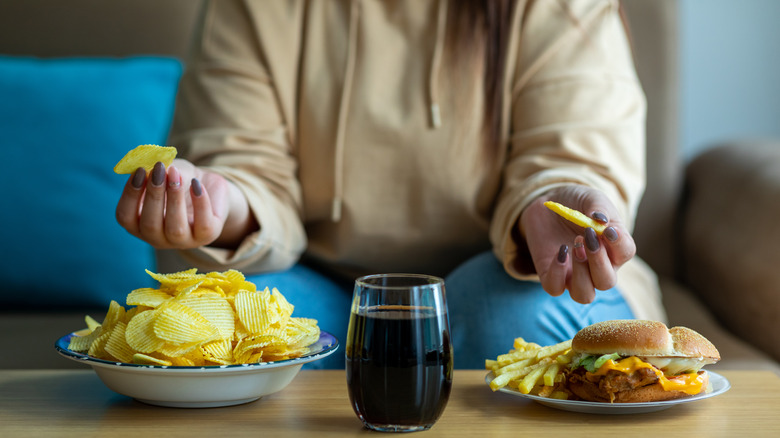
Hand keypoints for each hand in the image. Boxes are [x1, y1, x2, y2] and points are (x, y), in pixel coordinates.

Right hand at [116, 158, 249, 249]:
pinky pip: (203, 225)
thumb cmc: (179, 179)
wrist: (208, 185)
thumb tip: (151, 167)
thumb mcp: (164, 171)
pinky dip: (200, 203)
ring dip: (174, 199)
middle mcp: (158, 238)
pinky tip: (196, 184)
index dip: (130, 194)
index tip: (140, 170)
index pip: (125, 216)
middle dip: (154, 195)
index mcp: (139, 224)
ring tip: (176, 174)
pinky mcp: (206, 236)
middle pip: (150, 225)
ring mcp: (182, 241)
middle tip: (159, 170)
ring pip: (175, 228)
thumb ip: (156, 171)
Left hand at [518, 185, 635, 303]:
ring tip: (574, 245)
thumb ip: (599, 207)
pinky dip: (557, 274)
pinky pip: (555, 288)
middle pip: (607, 282)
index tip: (608, 229)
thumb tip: (601, 221)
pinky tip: (560, 251)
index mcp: (613, 249)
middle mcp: (597, 268)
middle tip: (587, 236)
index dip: (619, 243)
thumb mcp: (590, 198)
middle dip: (598, 261)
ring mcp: (573, 274)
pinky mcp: (551, 274)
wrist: (547, 205)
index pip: (626, 253)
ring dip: (581, 273)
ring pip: (584, 295)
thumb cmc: (576, 204)